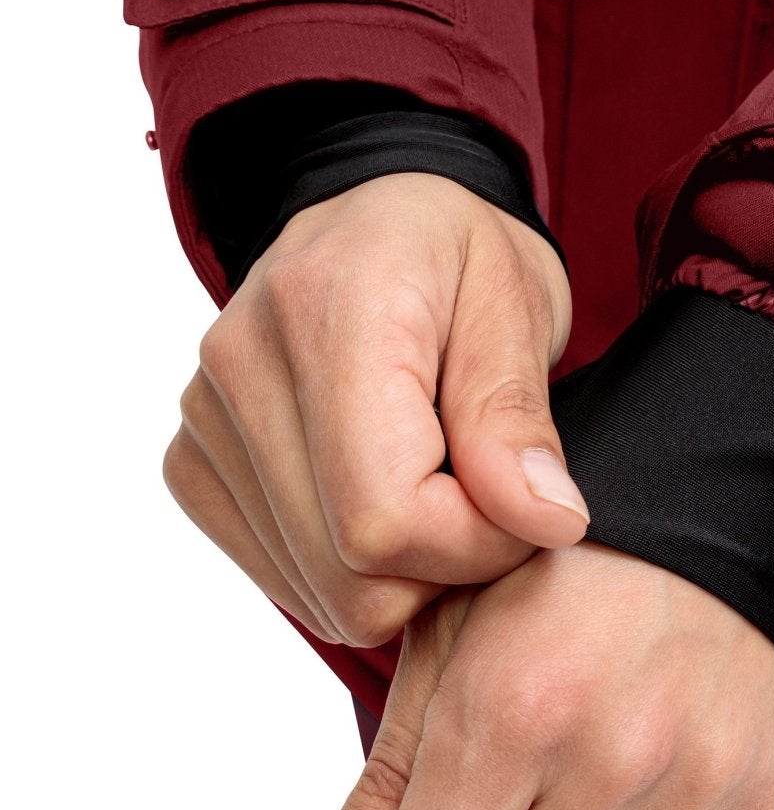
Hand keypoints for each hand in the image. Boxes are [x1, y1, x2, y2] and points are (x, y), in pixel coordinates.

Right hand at [162, 175, 588, 647]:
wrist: (378, 218)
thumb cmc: (460, 252)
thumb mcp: (517, 303)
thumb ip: (517, 417)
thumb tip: (545, 522)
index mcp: (326, 307)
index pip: (383, 518)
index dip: (477, 544)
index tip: (531, 506)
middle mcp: (240, 363)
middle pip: (347, 570)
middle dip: (446, 564)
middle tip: (492, 496)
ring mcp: (204, 418)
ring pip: (319, 592)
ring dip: (402, 571)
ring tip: (440, 484)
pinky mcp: (192, 461)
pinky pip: (282, 579)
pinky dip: (350, 569)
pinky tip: (384, 495)